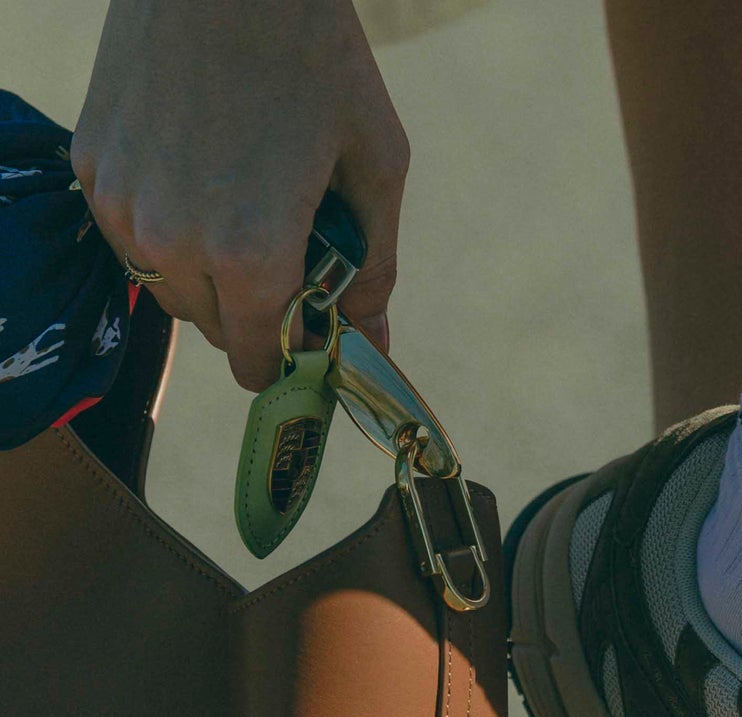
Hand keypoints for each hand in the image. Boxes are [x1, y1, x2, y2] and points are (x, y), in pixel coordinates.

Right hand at [73, 0, 407, 391]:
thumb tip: (371, 347)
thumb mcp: (374, 165)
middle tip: (292, 254)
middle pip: (218, 331)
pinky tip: (202, 174)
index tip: (314, 332)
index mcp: (248, 252)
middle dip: (260, 313)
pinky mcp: (91, 166)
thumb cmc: (313, 54)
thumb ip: (373, 270)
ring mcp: (120, 204)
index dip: (293, 355)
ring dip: (211, 275)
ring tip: (246, 205)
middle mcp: (172, 241)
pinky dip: (169, 229)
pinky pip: (133, 239)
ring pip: (172, 290)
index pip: (259, 360)